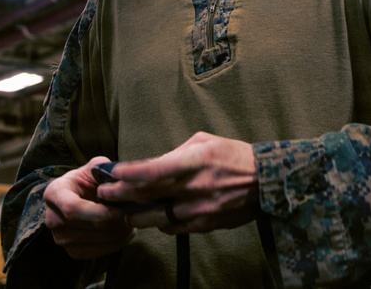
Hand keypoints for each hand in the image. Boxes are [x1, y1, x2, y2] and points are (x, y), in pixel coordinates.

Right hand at [44, 156, 135, 258]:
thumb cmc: (88, 180)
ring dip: (120, 233)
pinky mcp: (72, 251)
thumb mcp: (93, 167)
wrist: (78, 196)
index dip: (99, 212)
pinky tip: (126, 232)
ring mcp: (60, 238)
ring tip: (132, 221)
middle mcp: (52, 218)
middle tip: (134, 214)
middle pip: (88, 226)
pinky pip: (97, 252)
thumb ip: (104, 170)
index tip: (120, 211)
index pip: (72, 209)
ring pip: (96, 240)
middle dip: (116, 222)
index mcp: (54, 193)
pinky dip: (116, 244)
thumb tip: (120, 180)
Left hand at [95, 132, 259, 234]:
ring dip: (133, 214)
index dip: (126, 173)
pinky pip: (172, 227)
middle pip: (146, 196)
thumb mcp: (205, 142)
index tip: (111, 172)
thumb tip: (150, 164)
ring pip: (154, 217)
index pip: (151, 170)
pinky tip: (151, 217)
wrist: (265, 181)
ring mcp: (199, 209)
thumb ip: (176, 153)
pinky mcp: (204, 224)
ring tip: (120, 209)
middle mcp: (194, 187)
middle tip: (104, 193)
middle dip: (120, 195)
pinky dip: (158, 222)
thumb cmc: (234, 156)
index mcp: (195, 161)